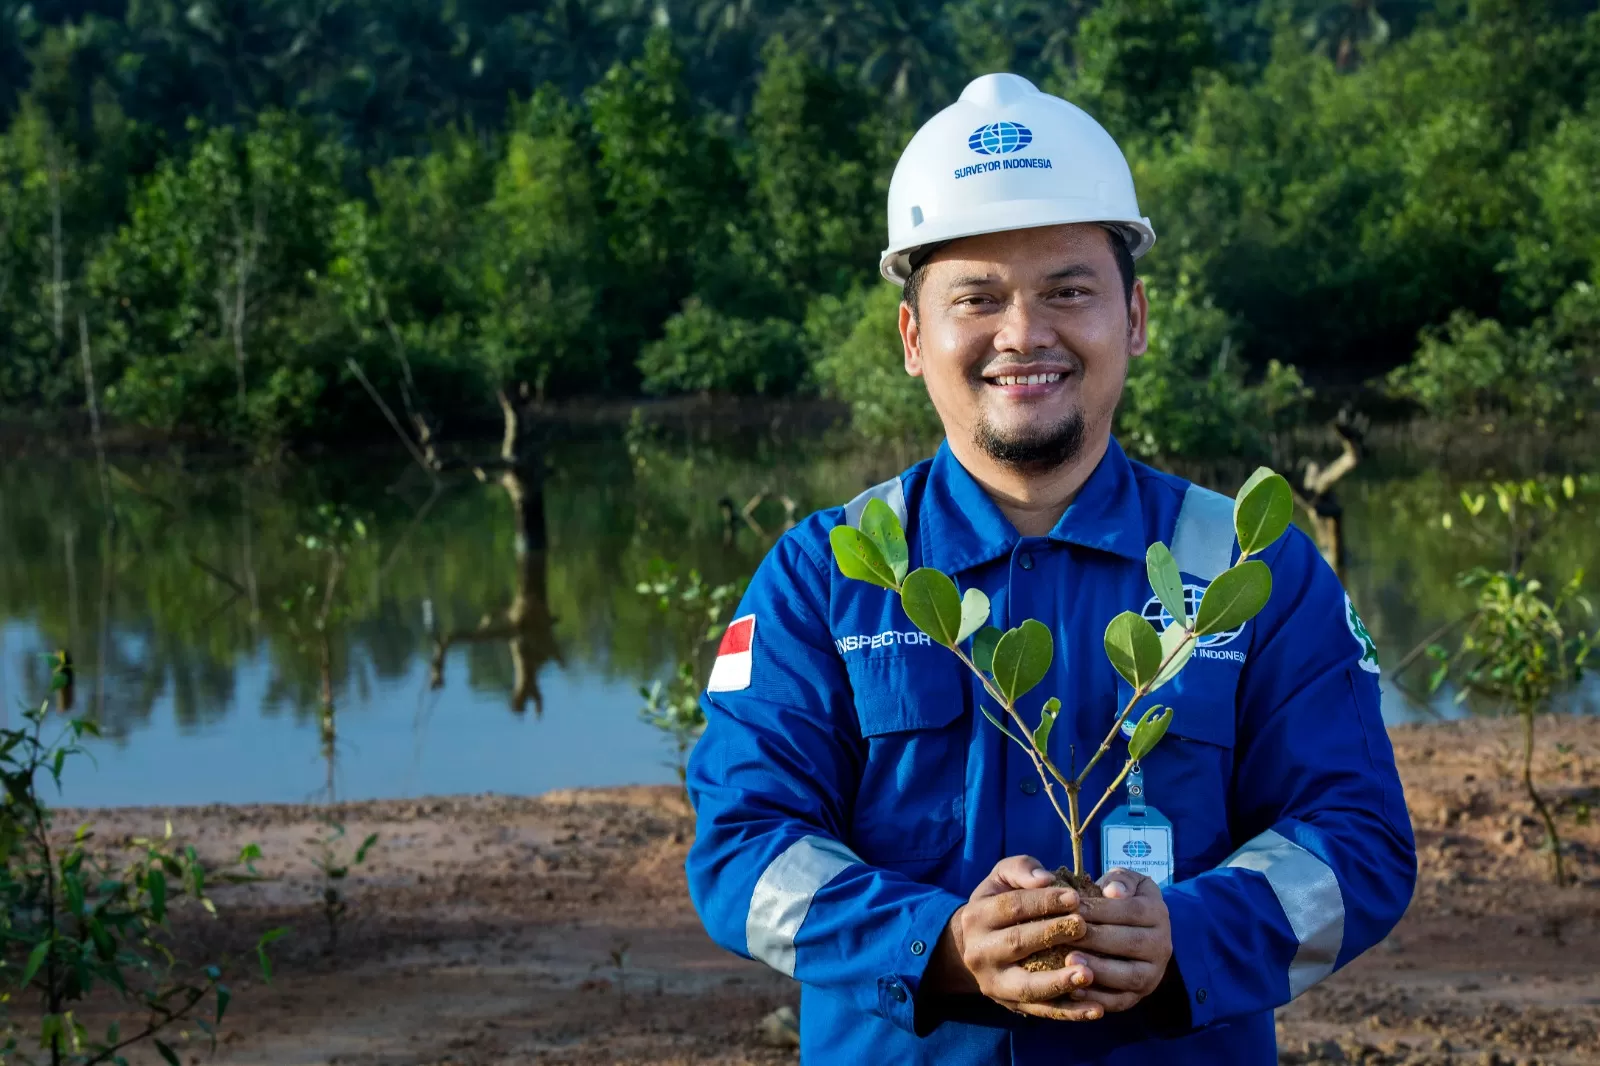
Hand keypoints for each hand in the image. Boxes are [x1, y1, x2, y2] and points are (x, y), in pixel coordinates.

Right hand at [926, 855, 1105, 1021]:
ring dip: (1059, 981)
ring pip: (1027, 985)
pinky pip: (1042, 1011)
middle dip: (1052, 934)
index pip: (1012, 907)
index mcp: (977, 916)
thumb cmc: (997, 904)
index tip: (1075, 898)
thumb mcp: (1000, 879)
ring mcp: (995, 983)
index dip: (1044, 902)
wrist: (971, 946)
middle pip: (1017, 943)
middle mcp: (980, 952)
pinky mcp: (1011, 1004)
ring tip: (1088, 974)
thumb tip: (1045, 878)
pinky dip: (1070, 1012)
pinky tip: (1097, 1009)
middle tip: (1083, 927)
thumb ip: (1021, 869)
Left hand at [1057, 868, 1172, 1015]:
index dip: (1100, 909)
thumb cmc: (1120, 899)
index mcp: (1158, 914)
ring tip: (1069, 961)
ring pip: (1130, 975)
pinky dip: (1098, 998)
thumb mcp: (1124, 881)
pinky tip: (1073, 990)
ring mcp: (1153, 973)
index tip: (1071, 907)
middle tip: (1065, 936)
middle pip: (1131, 943)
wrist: (1133, 928)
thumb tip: (1114, 891)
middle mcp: (1162, 946)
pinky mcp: (1139, 995)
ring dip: (1098, 970)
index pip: (1131, 911)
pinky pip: (1121, 1001)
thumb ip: (1120, 879)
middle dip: (1096, 939)